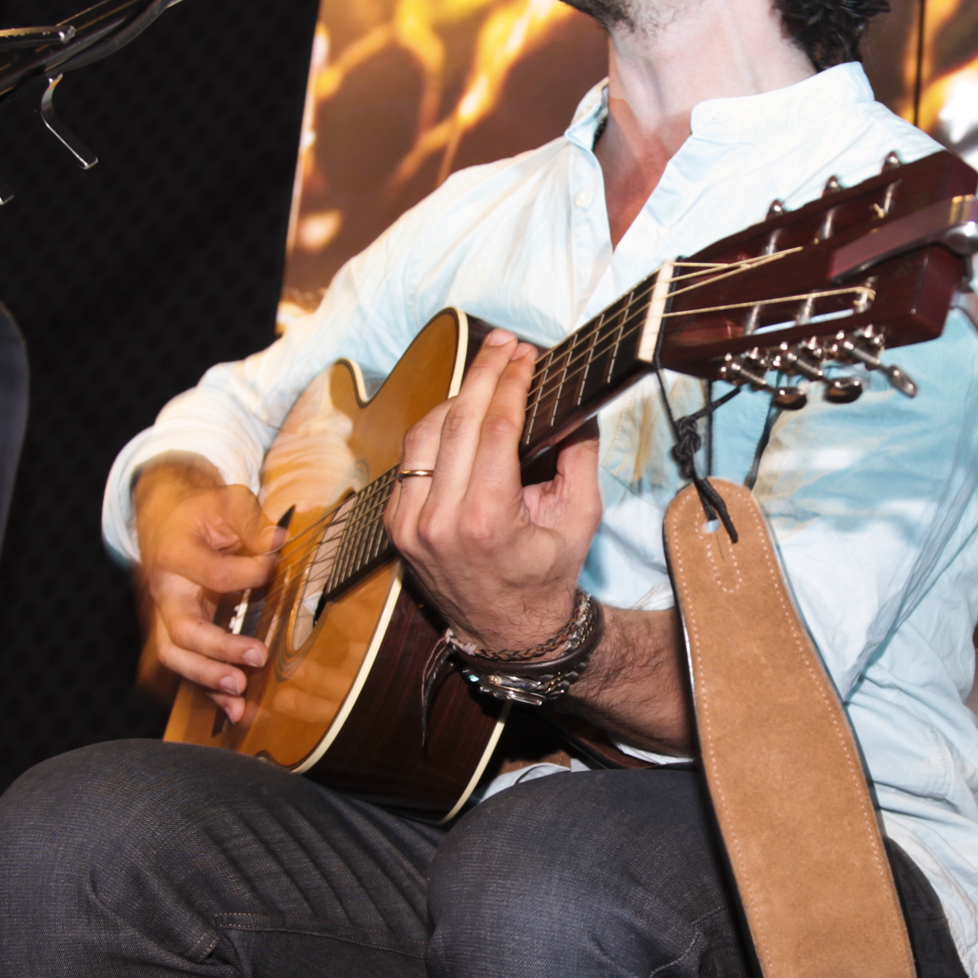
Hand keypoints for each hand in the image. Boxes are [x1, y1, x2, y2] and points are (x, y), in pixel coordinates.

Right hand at [134, 455, 284, 723]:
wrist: (164, 520)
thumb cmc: (199, 513)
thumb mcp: (225, 501)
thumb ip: (250, 520)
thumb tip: (277, 539)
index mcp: (175, 554)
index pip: (210, 572)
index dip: (245, 574)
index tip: (272, 568)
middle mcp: (165, 591)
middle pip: (180, 629)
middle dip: (217, 648)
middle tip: (256, 656)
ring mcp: (166, 617)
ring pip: (175, 656)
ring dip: (207, 679)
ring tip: (240, 694)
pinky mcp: (175, 635)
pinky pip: (186, 668)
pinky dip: (208, 692)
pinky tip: (234, 710)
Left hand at [384, 332, 600, 654]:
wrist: (508, 633)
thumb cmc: (547, 576)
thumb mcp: (580, 519)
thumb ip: (580, 456)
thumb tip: (577, 404)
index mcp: (485, 521)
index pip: (494, 428)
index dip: (511, 382)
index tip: (525, 355)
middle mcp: (438, 521)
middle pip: (457, 421)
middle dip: (484, 374)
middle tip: (504, 344)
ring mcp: (410, 524)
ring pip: (424, 433)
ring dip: (456, 398)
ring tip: (486, 376)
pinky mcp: (397, 526)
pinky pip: (411, 461)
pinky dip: (435, 431)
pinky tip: (460, 415)